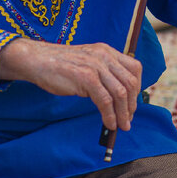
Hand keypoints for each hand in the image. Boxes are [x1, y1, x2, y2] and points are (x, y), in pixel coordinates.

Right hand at [0, 38, 141, 131]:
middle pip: (130, 82)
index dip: (138, 87)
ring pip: (120, 93)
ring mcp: (96, 66)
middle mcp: (105, 56)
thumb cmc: (61, 66)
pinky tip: (109, 124)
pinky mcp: (86, 78)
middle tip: (129, 119)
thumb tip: (119, 96)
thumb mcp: (88, 62)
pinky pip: (105, 101)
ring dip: (123, 113)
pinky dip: (110, 115)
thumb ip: (104, 72)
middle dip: (132, 104)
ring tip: (122, 126)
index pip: (135, 68)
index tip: (132, 102)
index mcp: (107, 51)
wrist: (38, 60)